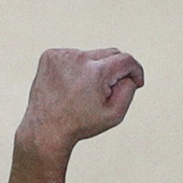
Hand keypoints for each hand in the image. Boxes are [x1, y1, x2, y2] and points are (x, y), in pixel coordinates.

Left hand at [16, 47, 145, 153]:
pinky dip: (76, 68)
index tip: (136, 82)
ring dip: (93, 69)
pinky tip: (69, 86)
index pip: (126, 60)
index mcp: (96, 72)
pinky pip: (73, 56)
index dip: (136, 71)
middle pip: (110, 53)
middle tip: (106, 92)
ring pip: (91, 55)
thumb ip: (129, 90)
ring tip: (81, 92)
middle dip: (114, 71)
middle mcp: (78, 58)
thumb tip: (130, 73)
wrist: (46, 129)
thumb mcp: (115, 114)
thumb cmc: (82, 124)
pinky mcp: (49, 55)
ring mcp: (61, 55)